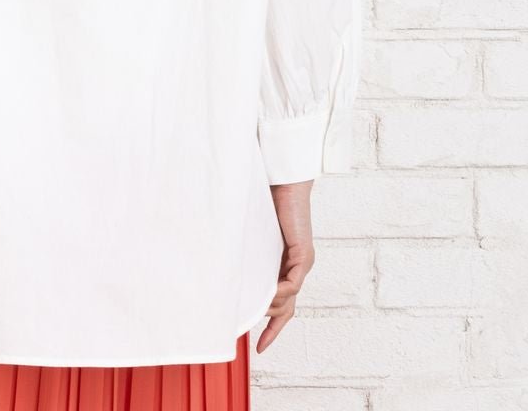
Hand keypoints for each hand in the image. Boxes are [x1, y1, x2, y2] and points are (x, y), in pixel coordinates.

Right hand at [256, 180, 315, 353]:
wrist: (282, 182)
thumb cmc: (265, 202)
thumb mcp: (252, 239)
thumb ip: (246, 256)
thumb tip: (223, 267)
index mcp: (283, 265)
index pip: (280, 303)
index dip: (272, 326)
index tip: (261, 346)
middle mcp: (295, 268)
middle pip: (287, 308)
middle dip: (273, 326)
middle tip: (258, 340)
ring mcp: (302, 263)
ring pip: (289, 300)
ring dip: (271, 306)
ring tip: (254, 307)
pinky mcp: (304, 255)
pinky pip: (294, 283)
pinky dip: (281, 292)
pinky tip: (268, 293)